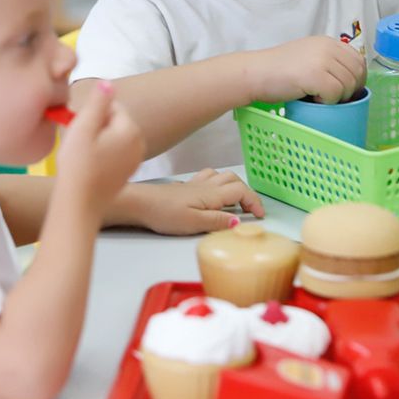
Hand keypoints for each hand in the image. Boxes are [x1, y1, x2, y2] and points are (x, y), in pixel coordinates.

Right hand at [56, 81, 145, 211]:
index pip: (112, 106)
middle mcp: (139, 143)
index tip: (79, 128)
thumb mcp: (83, 127)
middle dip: (97, 126)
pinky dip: (103, 155)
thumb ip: (97, 101)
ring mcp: (135, 160)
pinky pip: (115, 153)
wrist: (79, 204)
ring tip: (83, 155)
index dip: (92, 114)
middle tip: (79, 142)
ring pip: (114, 137)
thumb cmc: (78, 165)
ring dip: (99, 140)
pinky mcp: (128, 173)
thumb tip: (108, 83)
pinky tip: (90, 167)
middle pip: (115, 121)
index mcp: (131, 129)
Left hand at [129, 168, 265, 234]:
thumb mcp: (193, 223)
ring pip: (221, 175)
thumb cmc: (164, 214)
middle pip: (234, 179)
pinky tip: (210, 195)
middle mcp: (205, 185)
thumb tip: (239, 221)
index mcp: (211, 194)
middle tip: (250, 210)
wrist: (138, 203)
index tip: (260, 215)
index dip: (254, 201)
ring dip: (233, 185)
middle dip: (247, 192)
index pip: (241, 191)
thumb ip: (217, 221)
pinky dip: (217, 184)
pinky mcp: (184, 187)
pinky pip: (207, 178)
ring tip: (234, 202)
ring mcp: (194, 184)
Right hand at [249, 36, 365, 103]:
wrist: (256, 73)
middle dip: (351, 89)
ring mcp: (322, 60)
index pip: (358, 59)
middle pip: (357, 72)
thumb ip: (327, 60)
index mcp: (327, 42)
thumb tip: (349, 78)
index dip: (357, 77)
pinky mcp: (316, 75)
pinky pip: (336, 94)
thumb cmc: (277, 70)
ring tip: (319, 96)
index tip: (347, 89)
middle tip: (334, 97)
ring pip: (349, 84)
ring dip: (338, 97)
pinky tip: (313, 99)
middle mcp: (327, 47)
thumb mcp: (307, 56)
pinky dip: (328, 101)